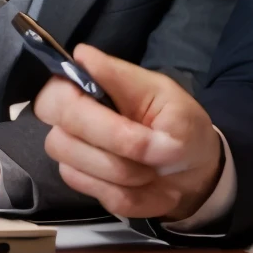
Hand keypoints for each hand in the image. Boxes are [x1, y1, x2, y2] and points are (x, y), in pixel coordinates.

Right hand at [34, 44, 222, 220]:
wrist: (198, 175)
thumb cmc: (183, 129)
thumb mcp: (173, 103)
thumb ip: (126, 82)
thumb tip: (82, 55)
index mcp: (93, 87)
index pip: (54, 92)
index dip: (71, 106)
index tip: (117, 115)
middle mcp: (75, 121)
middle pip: (58, 139)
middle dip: (112, 147)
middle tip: (150, 149)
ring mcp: (77, 156)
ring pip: (75, 171)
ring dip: (127, 174)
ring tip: (156, 169)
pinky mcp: (88, 187)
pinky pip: (99, 196)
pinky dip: (136, 197)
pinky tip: (156, 188)